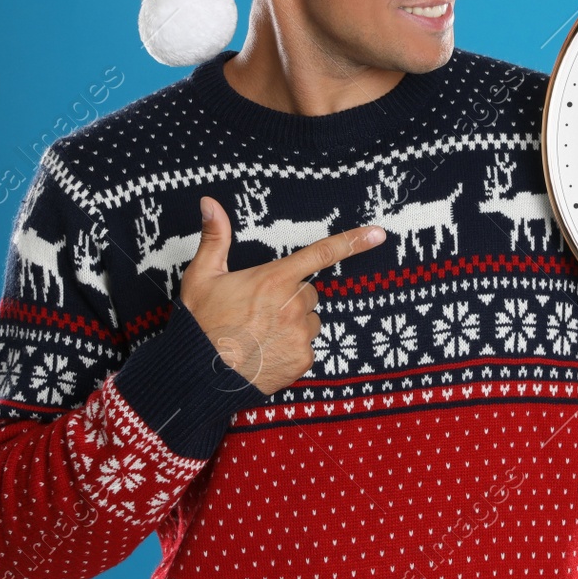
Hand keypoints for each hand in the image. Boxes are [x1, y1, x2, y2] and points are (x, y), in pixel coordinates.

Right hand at [180, 196, 387, 394]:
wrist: (198, 376)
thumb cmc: (200, 324)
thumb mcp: (202, 276)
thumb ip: (215, 238)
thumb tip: (210, 202)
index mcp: (274, 279)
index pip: (322, 254)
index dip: (353, 241)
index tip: (379, 233)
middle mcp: (293, 305)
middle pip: (309, 293)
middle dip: (290, 298)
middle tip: (259, 311)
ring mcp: (300, 335)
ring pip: (309, 321)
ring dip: (293, 325)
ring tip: (260, 335)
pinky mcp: (302, 361)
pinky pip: (306, 348)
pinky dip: (291, 350)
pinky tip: (266, 353)